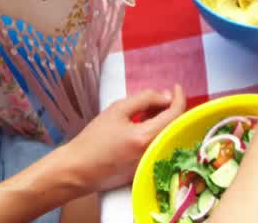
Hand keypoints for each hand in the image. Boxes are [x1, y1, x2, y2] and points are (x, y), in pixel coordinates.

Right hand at [60, 86, 186, 192]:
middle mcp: (153, 153)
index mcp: (145, 137)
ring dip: (164, 120)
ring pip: (169, 135)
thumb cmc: (94, 139)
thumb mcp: (117, 110)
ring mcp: (152, 163)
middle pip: (175, 125)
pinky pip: (161, 146)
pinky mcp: (148, 169)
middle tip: (158, 98)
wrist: (78, 169)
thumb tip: (167, 96)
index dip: (179, 98)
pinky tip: (144, 126)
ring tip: (147, 111)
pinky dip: (158, 133)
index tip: (176, 87)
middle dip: (170, 108)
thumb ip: (146, 98)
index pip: (175, 114)